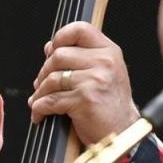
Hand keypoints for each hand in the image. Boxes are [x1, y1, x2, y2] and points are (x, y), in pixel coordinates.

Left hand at [28, 21, 140, 146]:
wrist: (122, 133)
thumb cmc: (109, 105)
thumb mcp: (102, 74)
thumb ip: (80, 57)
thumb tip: (50, 46)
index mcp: (109, 51)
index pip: (80, 29)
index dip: (60, 37)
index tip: (51, 51)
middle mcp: (104, 62)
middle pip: (59, 55)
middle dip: (44, 72)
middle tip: (41, 85)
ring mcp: (95, 80)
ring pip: (52, 78)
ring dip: (40, 92)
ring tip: (39, 101)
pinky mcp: (85, 99)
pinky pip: (51, 100)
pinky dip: (40, 108)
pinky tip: (40, 114)